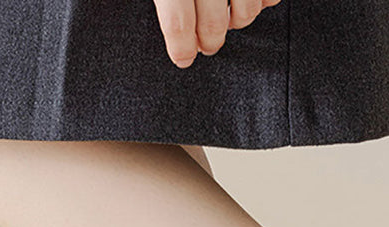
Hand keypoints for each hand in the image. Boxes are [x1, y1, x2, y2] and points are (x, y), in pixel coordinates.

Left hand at [152, 0, 280, 68]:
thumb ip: (152, 5)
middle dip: (209, 41)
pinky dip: (263, 2)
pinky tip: (251, 0)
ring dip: (238, 21)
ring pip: (246, 10)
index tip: (183, 59)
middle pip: (213, 23)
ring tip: (228, 16)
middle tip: (206, 44)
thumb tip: (125, 26)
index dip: (181, 48)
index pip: (177, 23)